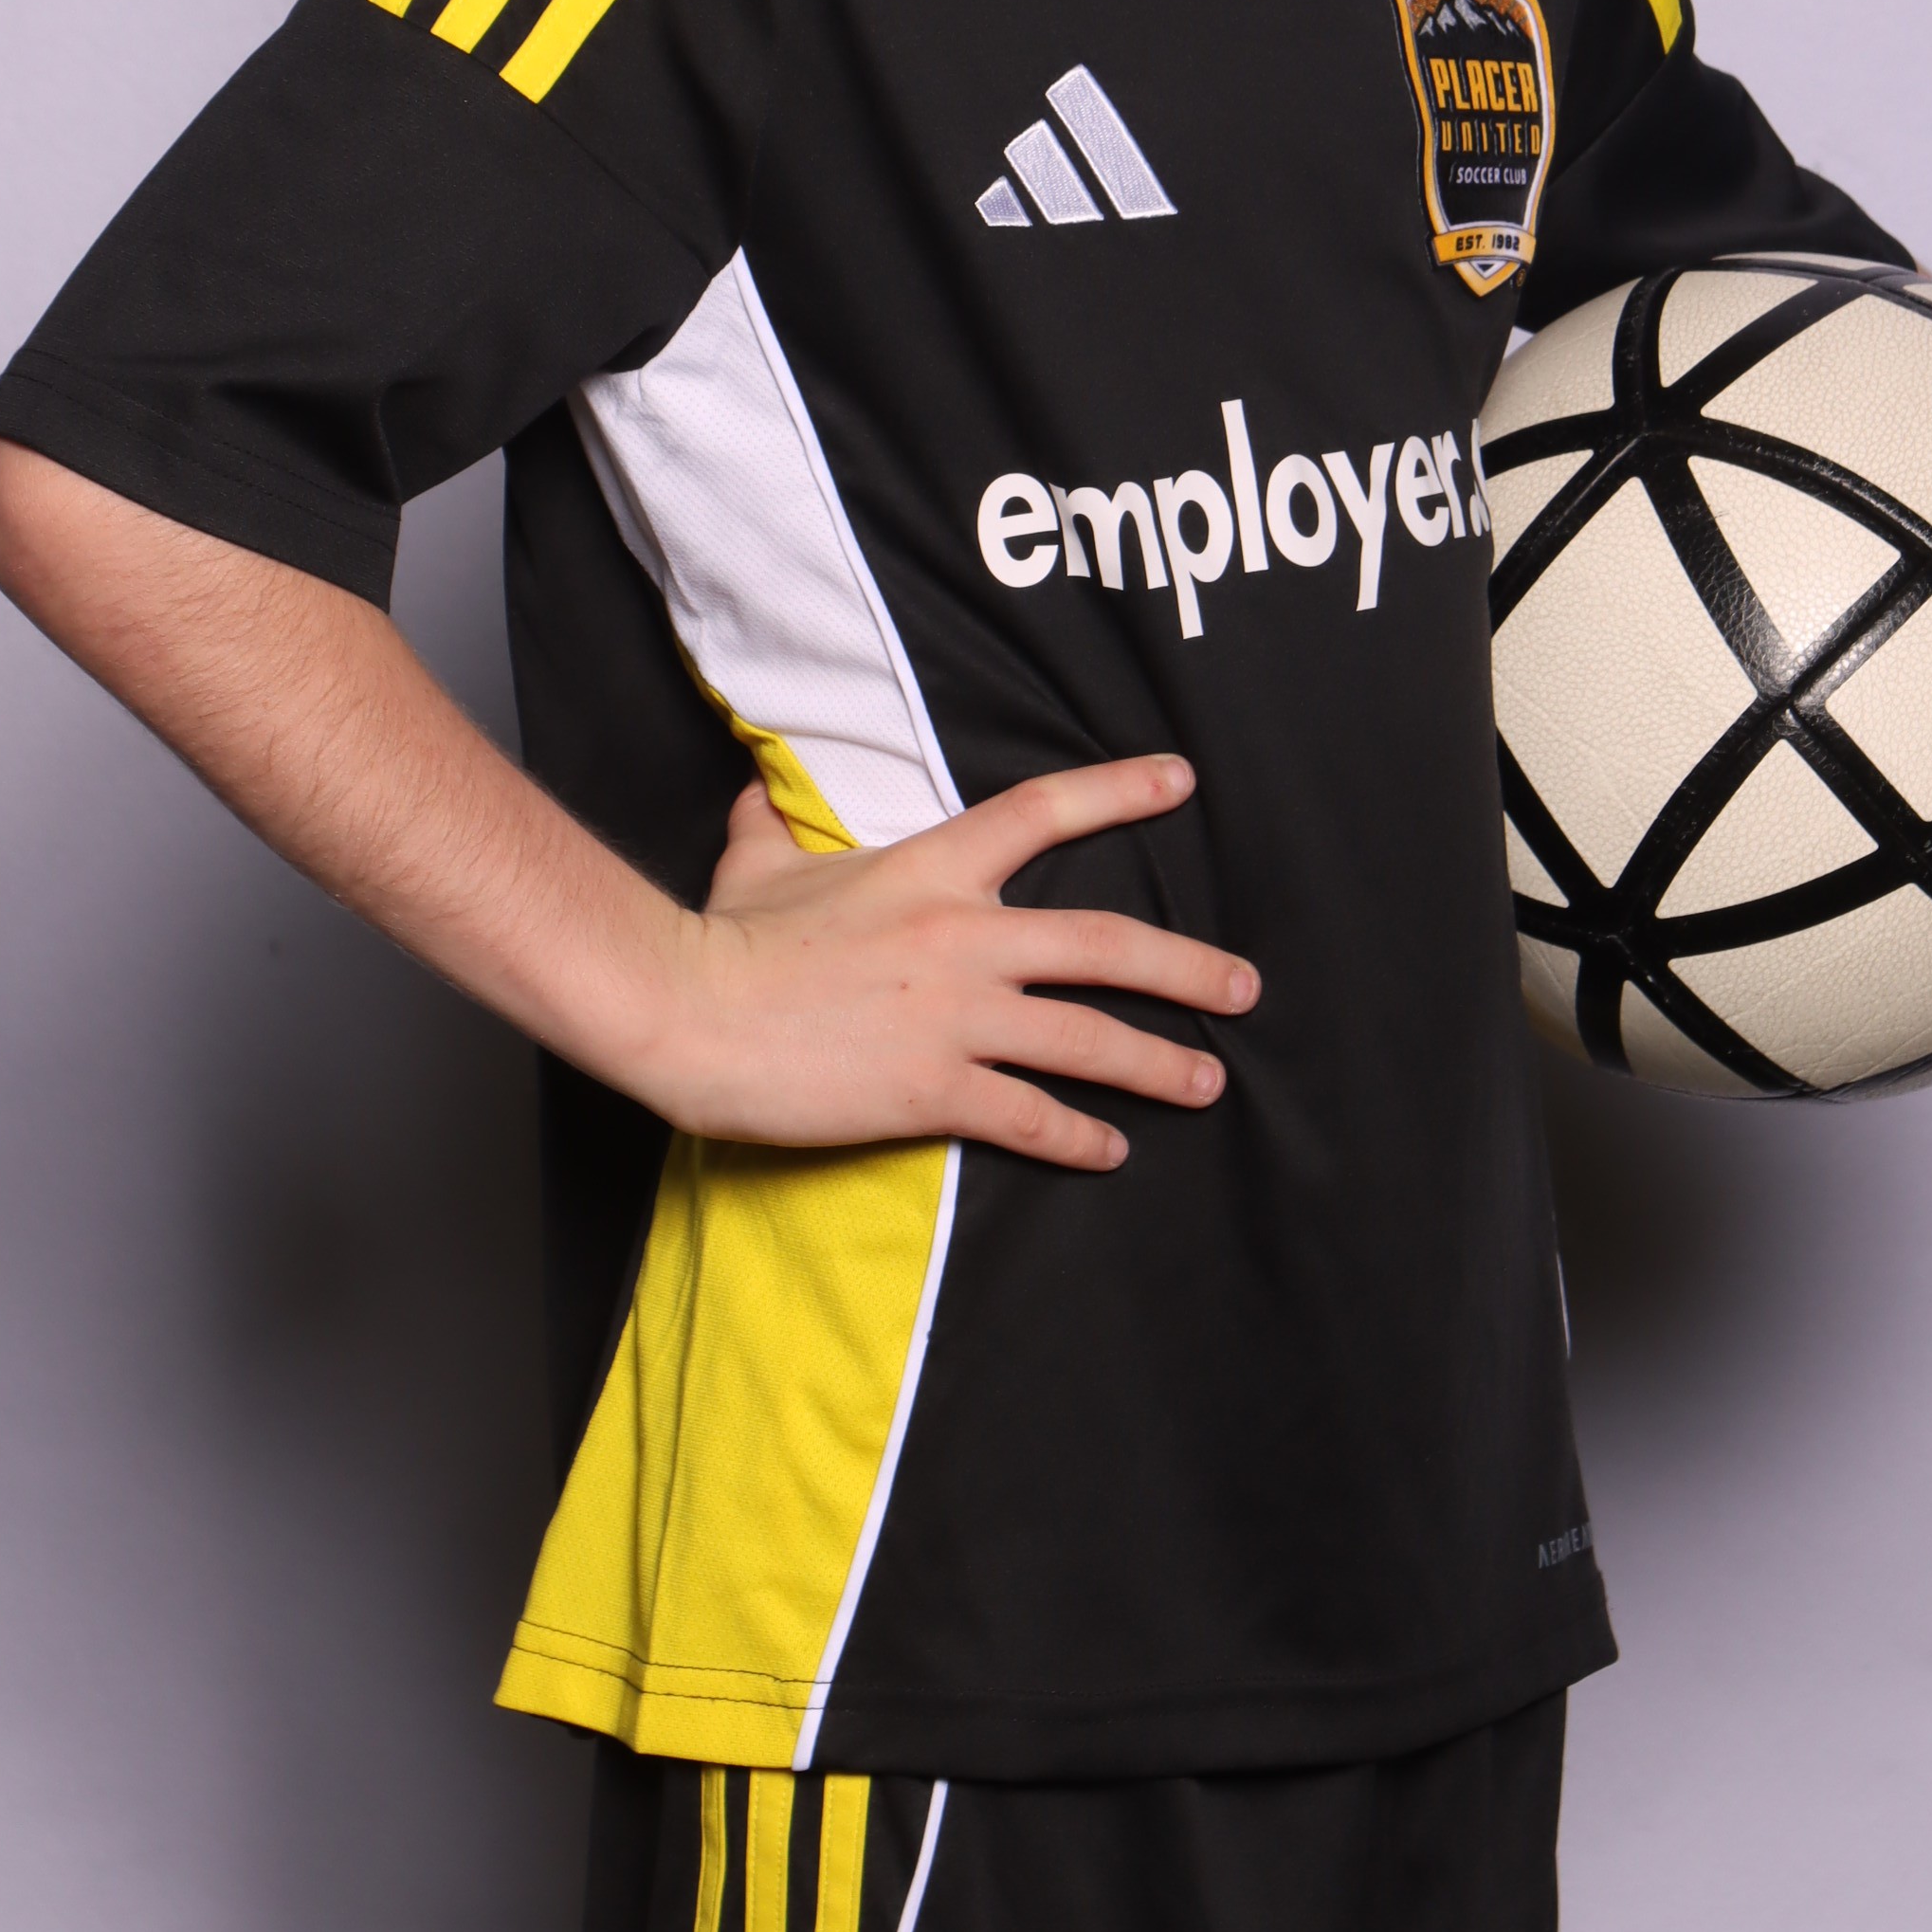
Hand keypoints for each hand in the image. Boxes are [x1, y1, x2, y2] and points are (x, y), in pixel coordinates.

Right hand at [647, 752, 1256, 1170]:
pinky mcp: (932, 1088)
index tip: (1180, 781)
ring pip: (1087, 1037)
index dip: (1118, 792)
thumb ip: (777, 819)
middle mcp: (963, 937)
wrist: (688, 1009)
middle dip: (1186, 967)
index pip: (1042, 812)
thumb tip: (762, 787)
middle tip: (1243, 986)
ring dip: (1157, 1061)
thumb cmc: (724, 935)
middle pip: (1104, 944)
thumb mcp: (759, 856)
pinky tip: (1111, 1150)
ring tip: (1208, 1080)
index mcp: (931, 869)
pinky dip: (1078, 1136)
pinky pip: (1029, 1115)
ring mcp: (954, 1016)